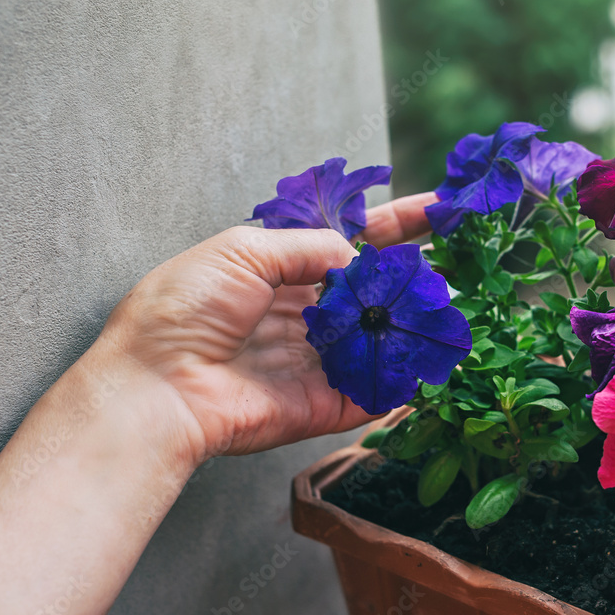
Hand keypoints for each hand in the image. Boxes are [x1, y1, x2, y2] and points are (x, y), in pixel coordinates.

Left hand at [100, 192, 437, 464]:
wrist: (158, 386)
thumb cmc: (186, 309)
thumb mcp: (244, 250)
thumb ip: (310, 246)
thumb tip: (358, 256)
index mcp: (280, 271)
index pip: (351, 241)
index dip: (395, 224)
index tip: (439, 209)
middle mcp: (302, 314)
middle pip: (371, 291)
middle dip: (412, 277)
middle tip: (455, 264)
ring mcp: (314, 361)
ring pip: (379, 341)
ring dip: (414, 326)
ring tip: (449, 309)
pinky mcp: (321, 406)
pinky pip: (372, 395)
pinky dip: (403, 383)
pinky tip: (434, 362)